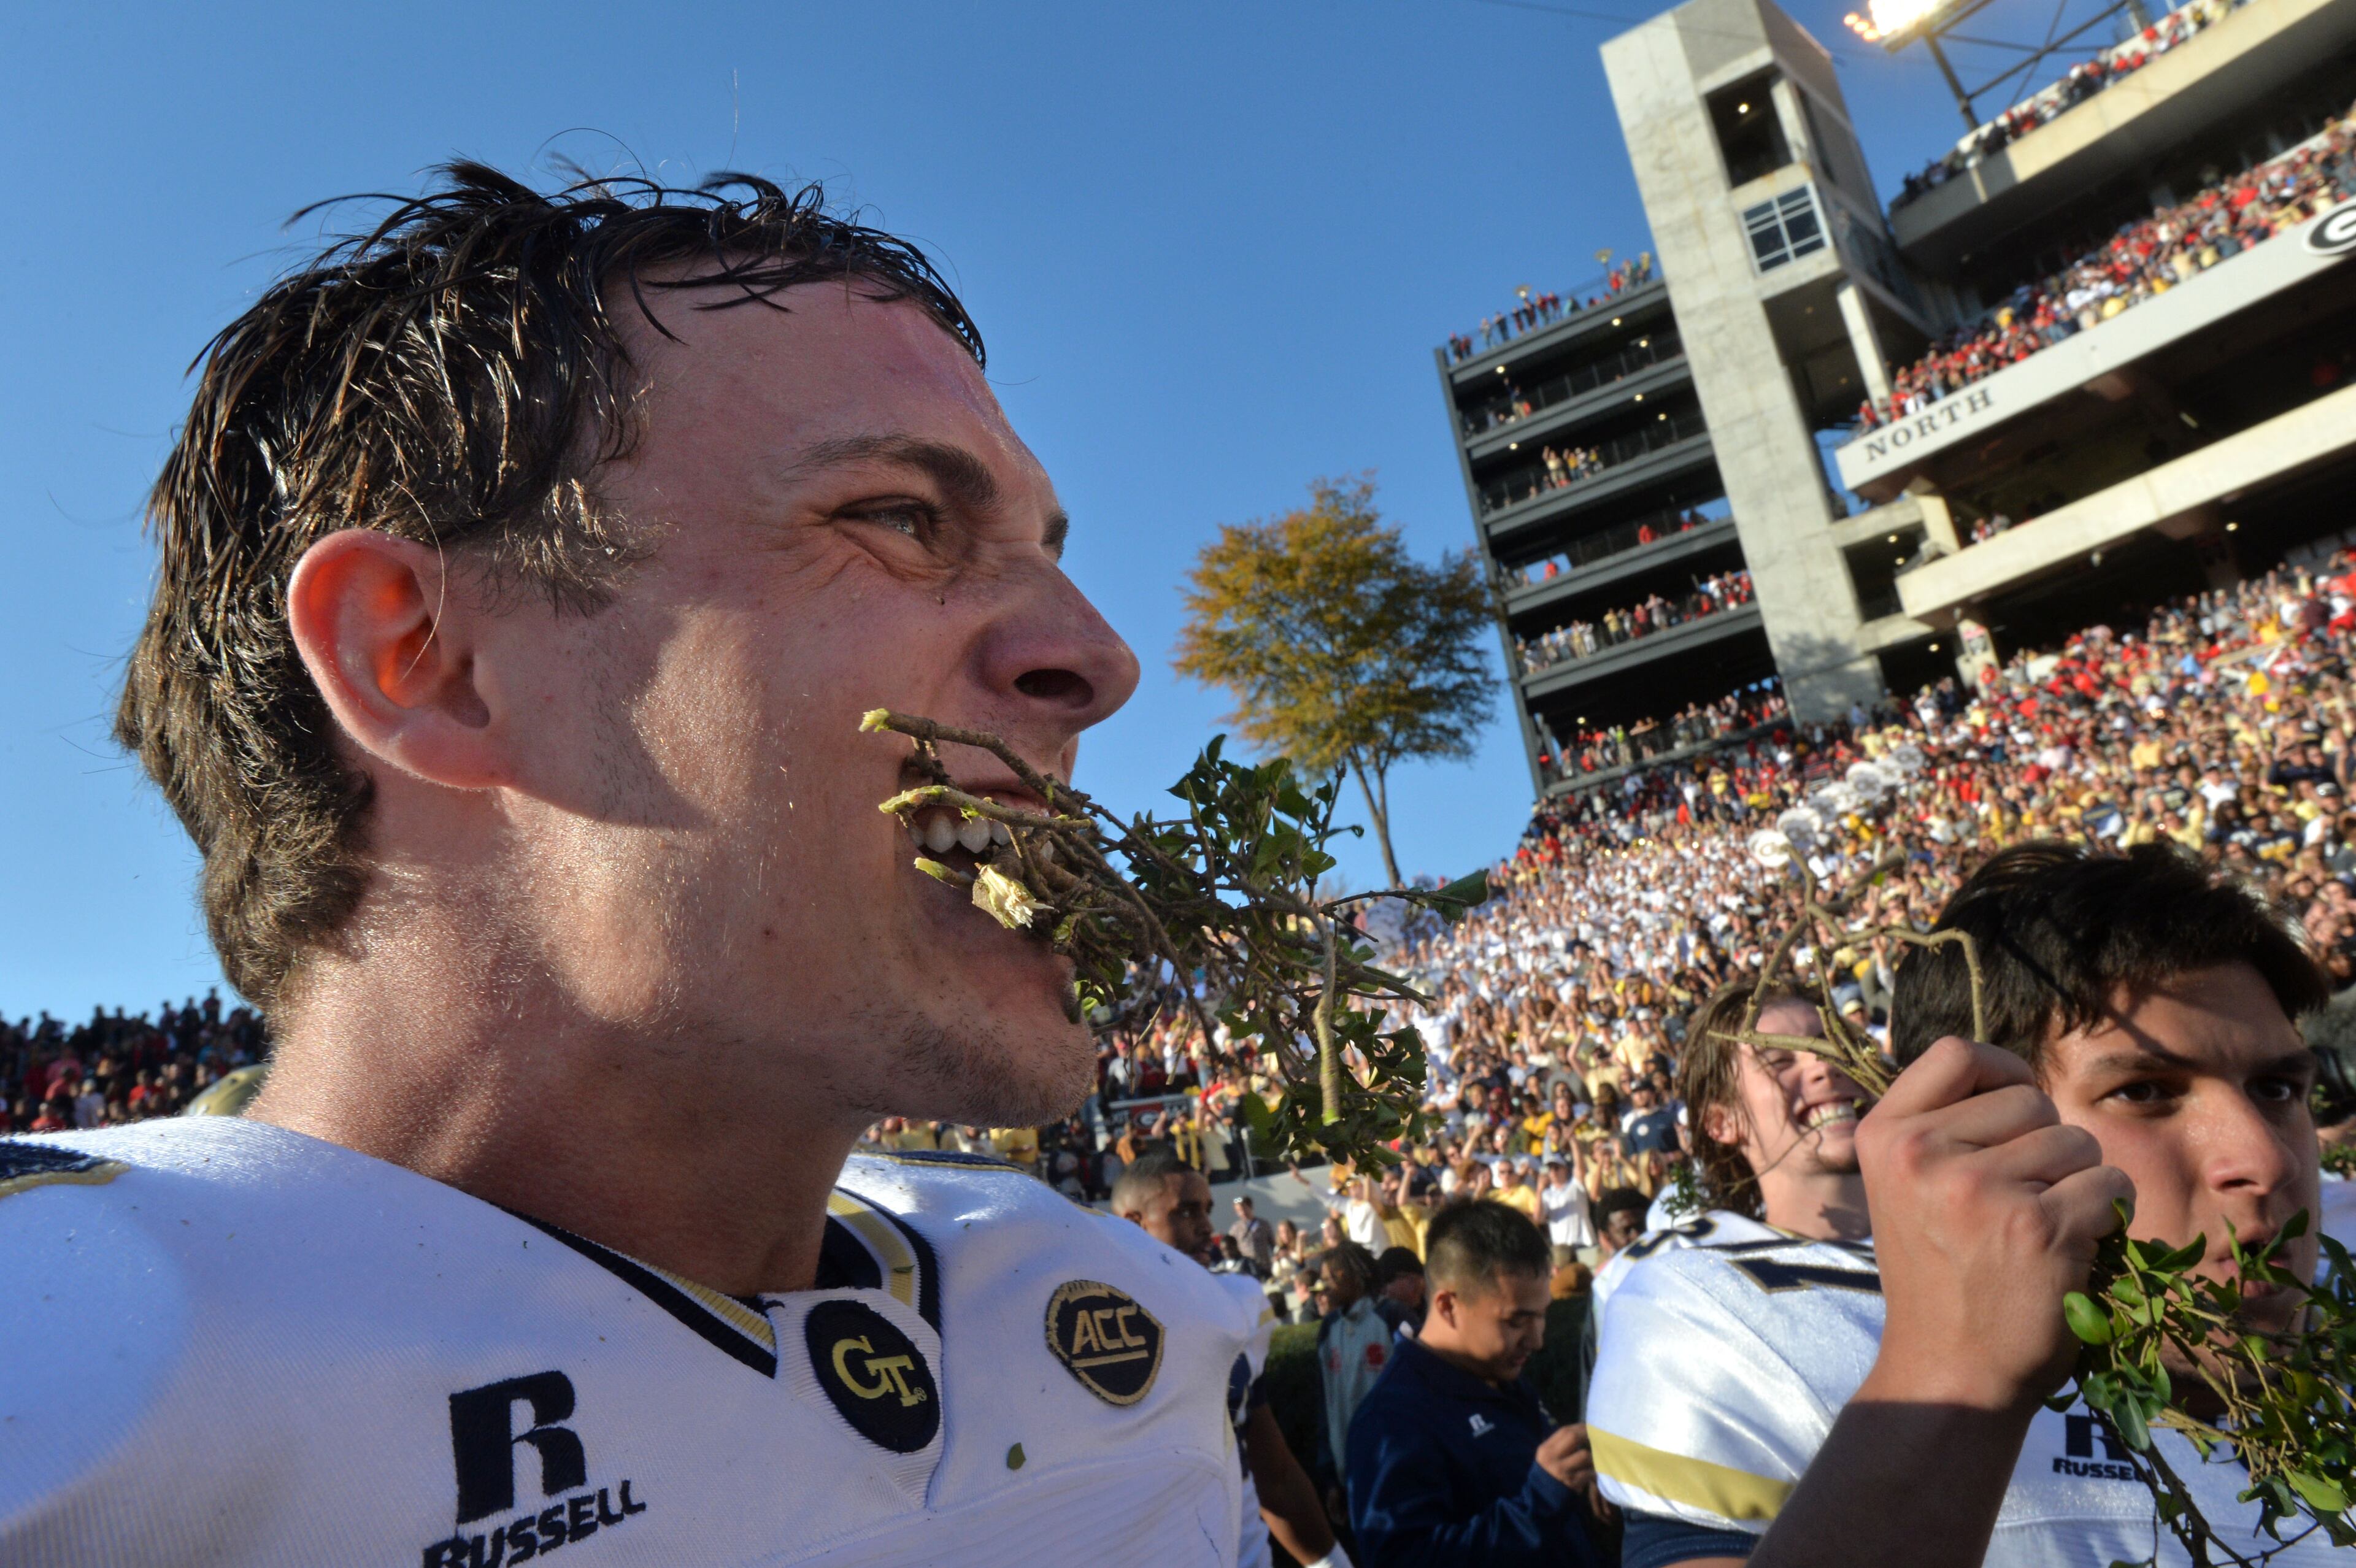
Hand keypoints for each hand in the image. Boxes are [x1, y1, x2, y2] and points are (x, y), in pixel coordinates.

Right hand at [1535, 1423, 1594, 1491]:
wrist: (1543, 1501)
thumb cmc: (1548, 1477)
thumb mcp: (1547, 1459)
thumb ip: (1560, 1446)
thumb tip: (1582, 1432)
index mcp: (1545, 1450)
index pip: (1564, 1431)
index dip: (1580, 1428)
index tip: (1590, 1428)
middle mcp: (1551, 1457)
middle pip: (1573, 1437)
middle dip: (1588, 1435)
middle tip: (1598, 1437)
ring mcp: (1561, 1470)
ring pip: (1584, 1455)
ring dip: (1593, 1457)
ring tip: (1596, 1460)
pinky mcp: (1571, 1482)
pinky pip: (1589, 1472)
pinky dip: (1595, 1472)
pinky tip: (1595, 1474)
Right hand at [1854, 1037, 2132, 1417]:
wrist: (1948, 1372)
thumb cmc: (1939, 1276)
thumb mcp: (1907, 1188)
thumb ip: (1941, 1130)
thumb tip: (2008, 1074)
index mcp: (1883, 1136)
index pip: (1958, 1053)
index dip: (2001, 1071)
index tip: (2012, 1111)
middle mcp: (1921, 1152)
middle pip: (2031, 1100)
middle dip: (2047, 1144)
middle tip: (2021, 1203)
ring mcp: (1977, 1188)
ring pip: (2077, 1142)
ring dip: (2079, 1183)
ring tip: (2041, 1232)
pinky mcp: (2037, 1227)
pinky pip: (2110, 1186)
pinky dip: (2109, 1217)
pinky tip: (2072, 1252)